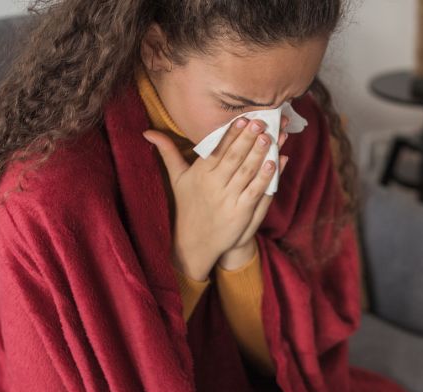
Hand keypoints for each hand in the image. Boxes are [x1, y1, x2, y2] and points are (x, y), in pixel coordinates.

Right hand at [144, 114, 289, 281]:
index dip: (231, 133)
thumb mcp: (176, 178)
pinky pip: (255, 191)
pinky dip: (264, 177)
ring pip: (246, 172)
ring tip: (270, 136)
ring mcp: (227, 199)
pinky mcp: (240, 212)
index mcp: (199, 173)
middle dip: (248, 138)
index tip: (244, 118)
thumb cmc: (187, 205)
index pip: (217, 149)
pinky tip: (275, 163)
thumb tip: (147, 132)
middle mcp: (213, 184)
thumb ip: (167, 152)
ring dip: (259, 154)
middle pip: (233, 157)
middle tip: (261, 120)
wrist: (195, 242)